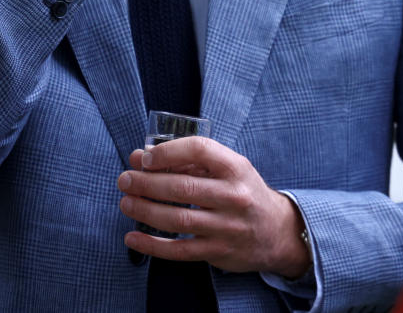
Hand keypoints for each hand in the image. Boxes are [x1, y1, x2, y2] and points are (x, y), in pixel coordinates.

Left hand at [117, 138, 310, 278]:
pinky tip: (133, 236)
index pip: (200, 150)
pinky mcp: (218, 252)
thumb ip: (194, 162)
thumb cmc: (245, 193)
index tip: (145, 157)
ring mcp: (227, 227)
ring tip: (126, 202)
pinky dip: (152, 245)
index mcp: (237, 168)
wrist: (277, 231)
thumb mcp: (231, 169)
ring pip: (177, 219)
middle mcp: (234, 196)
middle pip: (183, 187)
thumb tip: (147, 157)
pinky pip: (179, 250)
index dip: (168, 151)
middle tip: (125, 179)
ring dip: (145, 210)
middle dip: (147, 182)